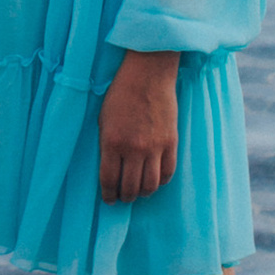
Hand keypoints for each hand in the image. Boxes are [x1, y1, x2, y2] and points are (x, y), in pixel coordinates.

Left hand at [98, 53, 179, 204]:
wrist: (148, 74)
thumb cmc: (120, 93)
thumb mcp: (103, 119)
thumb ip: (106, 145)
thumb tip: (110, 168)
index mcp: (111, 142)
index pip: (109, 180)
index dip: (108, 194)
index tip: (108, 199)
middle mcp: (133, 149)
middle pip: (130, 187)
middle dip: (125, 197)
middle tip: (123, 198)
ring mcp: (154, 147)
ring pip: (151, 185)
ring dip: (143, 193)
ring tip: (138, 191)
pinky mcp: (171, 143)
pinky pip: (168, 172)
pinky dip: (161, 181)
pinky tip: (155, 180)